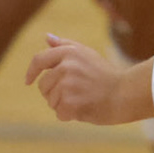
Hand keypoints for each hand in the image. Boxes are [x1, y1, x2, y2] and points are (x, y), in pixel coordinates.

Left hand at [26, 34, 151, 124]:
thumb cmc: (106, 74)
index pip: (39, 60)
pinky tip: (84, 108)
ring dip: (63, 104)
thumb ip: (65, 45)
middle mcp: (66, 66)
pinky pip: (59, 113)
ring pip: (51, 101)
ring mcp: (67, 85)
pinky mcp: (69, 103)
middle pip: (43, 86)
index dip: (31, 71)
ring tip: (83, 98)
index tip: (28, 81)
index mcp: (69, 52)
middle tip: (76, 92)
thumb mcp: (87, 54)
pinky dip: (70, 115)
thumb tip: (47, 37)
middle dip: (54, 92)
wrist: (124, 93)